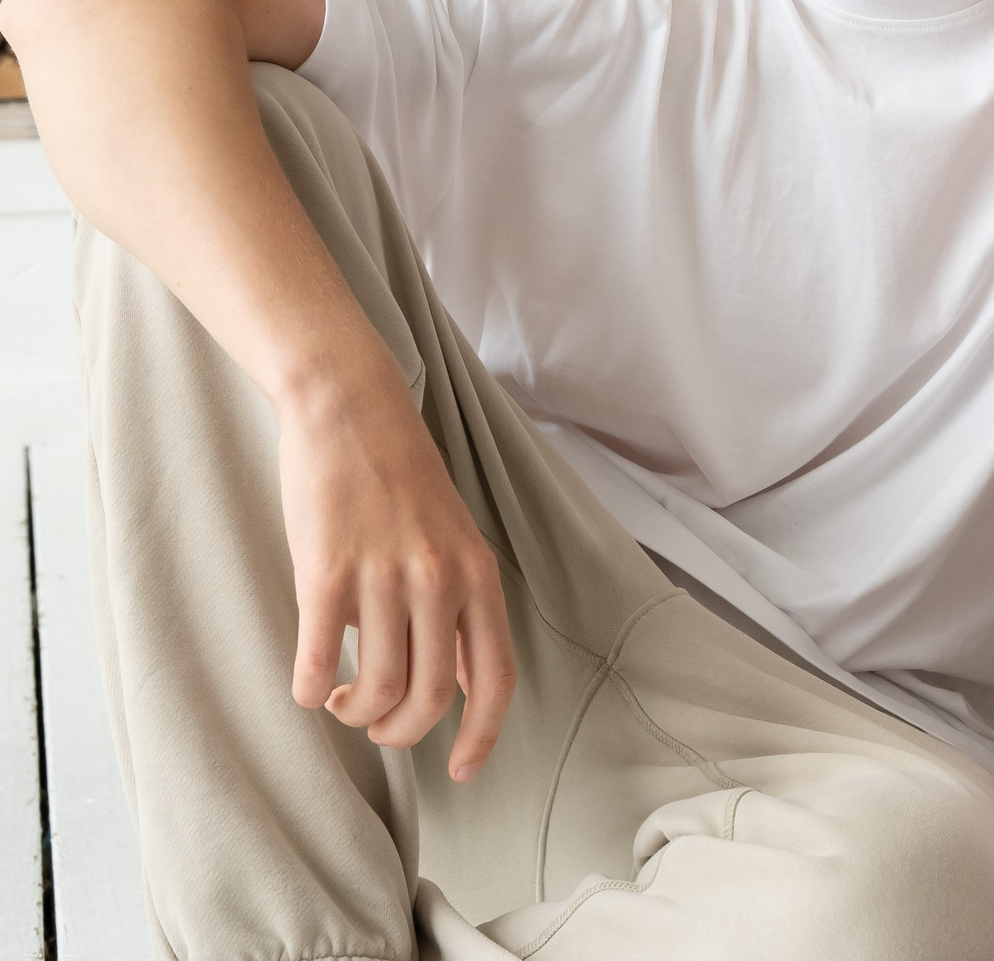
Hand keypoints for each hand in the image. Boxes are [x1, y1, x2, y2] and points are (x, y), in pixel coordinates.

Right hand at [274, 362, 515, 781]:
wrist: (352, 412)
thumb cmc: (403, 482)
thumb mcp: (457, 542)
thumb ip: (463, 611)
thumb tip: (463, 687)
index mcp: (480, 575)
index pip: (496, 677)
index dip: (481, 735)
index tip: (460, 770)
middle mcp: (439, 580)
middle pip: (427, 698)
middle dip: (398, 732)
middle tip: (375, 723)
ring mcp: (382, 577)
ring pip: (374, 688)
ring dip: (354, 712)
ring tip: (342, 700)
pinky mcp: (325, 573)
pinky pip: (317, 661)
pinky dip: (309, 689)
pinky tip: (309, 684)